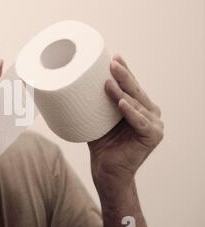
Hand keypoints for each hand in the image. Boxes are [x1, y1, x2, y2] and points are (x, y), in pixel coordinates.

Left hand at [88, 55, 163, 195]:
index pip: (131, 84)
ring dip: (122, 92)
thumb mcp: (97, 118)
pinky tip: (121, 103)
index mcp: (138, 105)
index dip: (124, 70)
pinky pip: (140, 122)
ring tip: (109, 82)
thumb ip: (94, 102)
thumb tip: (71, 83)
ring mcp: (154, 124)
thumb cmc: (101, 143)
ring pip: (136, 103)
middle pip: (135, 90)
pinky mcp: (153, 136)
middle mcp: (149, 111)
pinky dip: (131, 112)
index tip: (113, 56)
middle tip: (112, 63)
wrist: (106, 170)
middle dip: (123, 75)